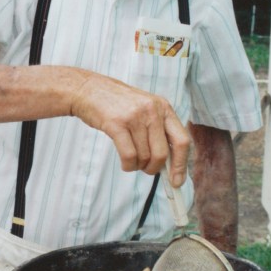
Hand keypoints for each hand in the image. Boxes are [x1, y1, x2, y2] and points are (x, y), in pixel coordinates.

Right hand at [70, 74, 188, 185]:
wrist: (88, 89)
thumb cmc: (117, 104)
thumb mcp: (144, 109)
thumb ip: (158, 131)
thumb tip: (170, 165)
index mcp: (164, 107)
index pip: (182, 140)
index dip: (181, 164)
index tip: (177, 181)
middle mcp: (152, 110)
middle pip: (162, 154)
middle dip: (154, 168)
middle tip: (146, 169)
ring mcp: (135, 116)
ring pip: (144, 157)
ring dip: (138, 166)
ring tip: (131, 159)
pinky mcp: (117, 124)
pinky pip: (129, 156)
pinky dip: (128, 165)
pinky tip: (125, 163)